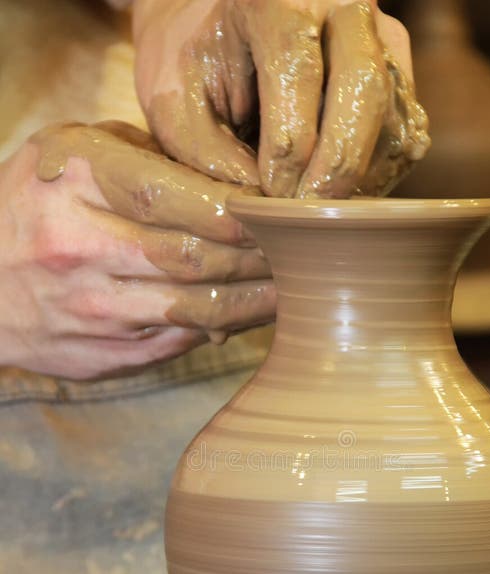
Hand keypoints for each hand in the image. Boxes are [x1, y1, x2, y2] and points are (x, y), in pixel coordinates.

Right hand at [0, 121, 274, 379]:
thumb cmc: (37, 204)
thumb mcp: (73, 153)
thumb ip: (146, 157)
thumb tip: (235, 187)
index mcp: (72, 182)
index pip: (172, 197)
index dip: (236, 210)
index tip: (278, 211)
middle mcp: (76, 248)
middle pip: (193, 259)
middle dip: (260, 258)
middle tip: (303, 253)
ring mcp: (86, 309)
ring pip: (195, 310)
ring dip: (254, 302)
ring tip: (295, 288)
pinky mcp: (99, 354)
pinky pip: (178, 344)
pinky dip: (221, 330)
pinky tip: (249, 316)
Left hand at [133, 0, 428, 198]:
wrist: (221, 33)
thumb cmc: (195, 71)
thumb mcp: (178, 111)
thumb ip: (214, 158)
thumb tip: (268, 209)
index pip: (295, 70)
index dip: (286, 147)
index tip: (269, 196)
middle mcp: (341, 3)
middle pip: (362, 86)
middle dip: (337, 166)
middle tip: (307, 213)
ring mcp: (380, 37)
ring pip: (393, 116)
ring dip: (361, 178)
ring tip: (318, 212)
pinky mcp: (399, 75)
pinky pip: (405, 134)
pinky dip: (377, 177)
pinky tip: (338, 198)